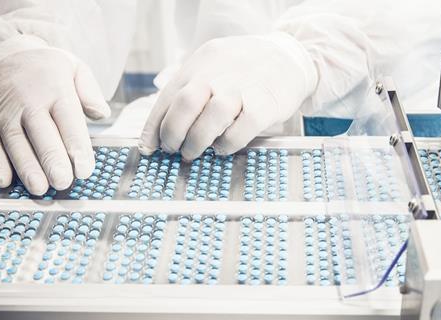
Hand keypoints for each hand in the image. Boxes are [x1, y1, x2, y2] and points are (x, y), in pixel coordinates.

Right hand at [0, 42, 109, 194]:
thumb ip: (90, 92)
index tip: (84, 170)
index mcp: (55, 89)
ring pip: (15, 142)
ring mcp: (5, 110)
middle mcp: (28, 100)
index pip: (69, 121)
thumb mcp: (75, 68)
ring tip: (40, 188)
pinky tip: (4, 181)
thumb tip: (102, 114)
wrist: (9, 52)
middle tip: (63, 182)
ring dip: (26, 167)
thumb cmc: (49, 68)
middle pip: (42, 134)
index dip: (77, 148)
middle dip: (52, 160)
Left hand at [140, 32, 315, 159]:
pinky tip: (222, 148)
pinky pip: (240, 130)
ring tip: (193, 152)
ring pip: (212, 116)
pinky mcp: (265, 105)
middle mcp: (220, 72)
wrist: (291, 58)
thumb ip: (190, 91)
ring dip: (196, 141)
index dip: (154, 125)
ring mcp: (244, 87)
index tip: (150, 147)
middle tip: (173, 149)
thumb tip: (159, 132)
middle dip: (172, 133)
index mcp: (202, 61)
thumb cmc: (246, 70)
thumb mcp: (214, 67)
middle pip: (186, 102)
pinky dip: (225, 145)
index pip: (169, 95)